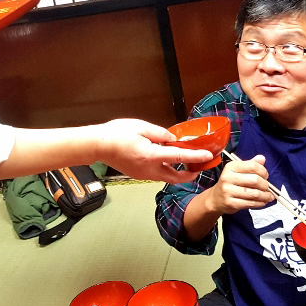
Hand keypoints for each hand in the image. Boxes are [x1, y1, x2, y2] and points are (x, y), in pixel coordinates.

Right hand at [95, 119, 213, 183]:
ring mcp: (143, 174)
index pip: (179, 157)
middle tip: (199, 167)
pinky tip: (166, 161)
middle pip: (176, 178)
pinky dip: (166, 170)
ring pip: (166, 178)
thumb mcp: (141, 126)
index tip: (207, 156)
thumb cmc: (116, 134)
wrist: (98, 145)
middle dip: (190, 175)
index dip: (195, 157)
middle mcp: (148, 169)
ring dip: (178, 173)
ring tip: (186, 163)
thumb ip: (160, 133)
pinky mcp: (138, 175)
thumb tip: (172, 139)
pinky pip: (156, 175)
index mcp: (150, 155)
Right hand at [202, 155, 272, 214]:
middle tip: (267, 187)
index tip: (266, 176)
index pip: (252, 166)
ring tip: (268, 197)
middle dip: (265, 185)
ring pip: (254, 194)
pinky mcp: (231, 203)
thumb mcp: (238, 171)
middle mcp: (228, 177)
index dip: (263, 171)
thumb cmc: (230, 183)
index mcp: (231, 167)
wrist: (215, 198)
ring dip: (265, 196)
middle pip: (254, 180)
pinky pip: (250, 203)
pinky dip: (260, 203)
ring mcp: (228, 191)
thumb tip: (262, 158)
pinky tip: (262, 202)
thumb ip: (250, 164)